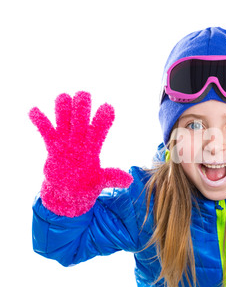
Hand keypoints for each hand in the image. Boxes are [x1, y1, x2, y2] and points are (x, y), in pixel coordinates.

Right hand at [29, 91, 132, 216]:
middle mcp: (79, 141)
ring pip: (64, 121)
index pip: (99, 131)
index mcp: (92, 149)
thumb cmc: (86, 185)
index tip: (108, 107)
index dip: (103, 120)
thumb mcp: (100, 182)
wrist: (67, 192)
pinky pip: (45, 132)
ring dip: (63, 109)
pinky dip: (40, 121)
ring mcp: (65, 142)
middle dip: (82, 108)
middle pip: (80, 121)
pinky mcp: (52, 146)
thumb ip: (112, 178)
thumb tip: (129, 180)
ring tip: (63, 97)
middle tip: (84, 94)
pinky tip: (33, 111)